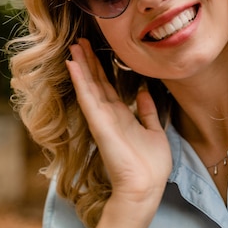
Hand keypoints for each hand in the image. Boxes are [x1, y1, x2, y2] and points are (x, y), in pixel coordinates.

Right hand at [66, 39, 171, 216]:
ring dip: (81, 65)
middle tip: (80, 41)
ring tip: (74, 47)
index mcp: (122, 115)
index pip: (108, 87)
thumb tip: (144, 92)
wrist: (146, 185)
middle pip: (96, 82)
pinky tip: (73, 65)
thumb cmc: (151, 164)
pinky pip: (88, 98)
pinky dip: (80, 80)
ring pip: (89, 86)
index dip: (100, 68)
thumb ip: (148, 111)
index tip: (94, 50)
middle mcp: (109, 114)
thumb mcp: (154, 131)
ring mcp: (102, 118)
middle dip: (88, 61)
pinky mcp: (99, 123)